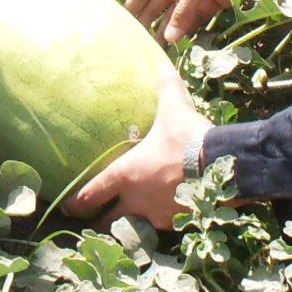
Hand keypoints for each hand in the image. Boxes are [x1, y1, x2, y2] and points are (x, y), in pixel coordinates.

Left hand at [66, 66, 209, 229]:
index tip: (68, 207)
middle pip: (108, 222)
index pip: (92, 194)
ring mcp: (157, 216)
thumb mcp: (174, 107)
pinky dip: (159, 225)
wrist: (223, 163)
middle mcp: (136, 200)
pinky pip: (162, 229)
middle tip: (95, 222)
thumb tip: (162, 62)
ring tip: (128, 225)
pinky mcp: (178, 223)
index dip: (77, 203)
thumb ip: (165, 86)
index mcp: (126, 174)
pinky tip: (164, 220)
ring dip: (128, 227)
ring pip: (134, 229)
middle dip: (100, 223)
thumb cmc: (187, 136)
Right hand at [127, 0, 291, 44]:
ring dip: (166, 32)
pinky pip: (192, 21)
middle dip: (147, 24)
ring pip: (174, 17)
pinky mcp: (208, 5)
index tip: (121, 25)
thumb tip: (168, 39)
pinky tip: (177, 47)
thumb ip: (184, 11)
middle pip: (157, 6)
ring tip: (154, 51)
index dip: (133, 6)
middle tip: (136, 45)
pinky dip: (185, 33)